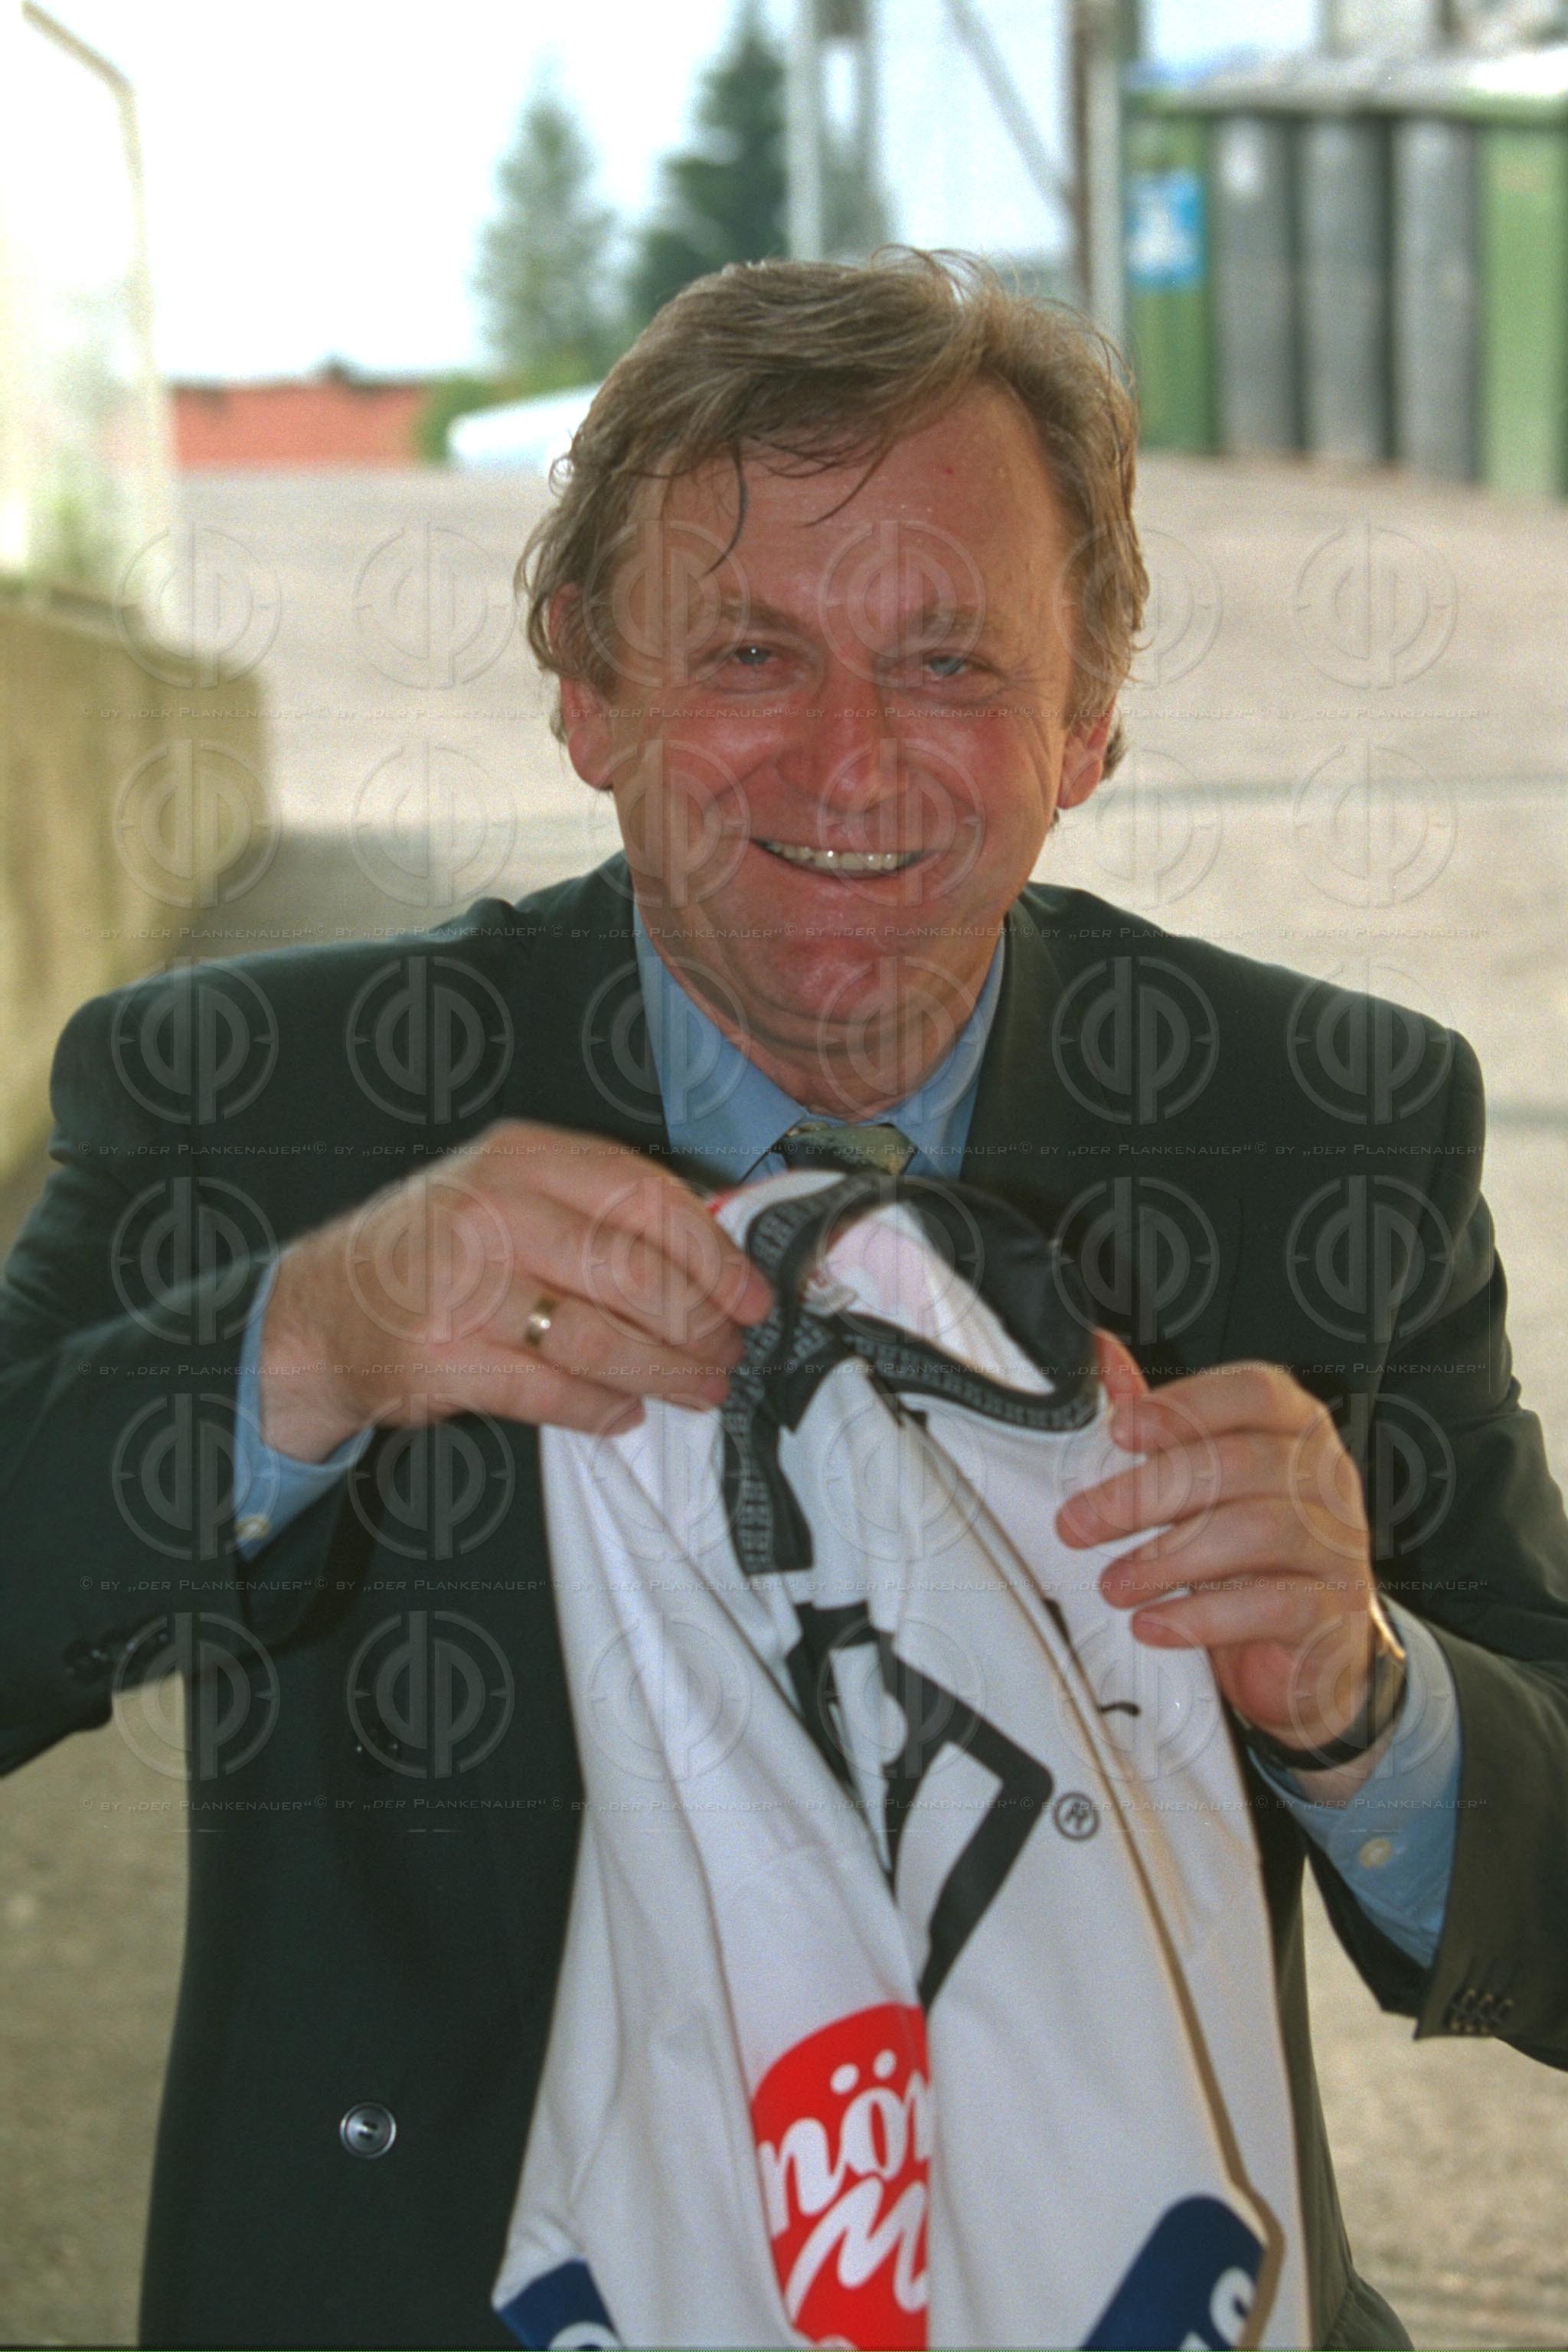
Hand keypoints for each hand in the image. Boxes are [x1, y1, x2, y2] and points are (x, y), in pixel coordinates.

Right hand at [257, 1120, 772, 1460]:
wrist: (325, 1307)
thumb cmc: (440, 1248)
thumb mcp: (511, 1192)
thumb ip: (600, 1210)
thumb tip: (714, 1255)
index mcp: (524, 1157)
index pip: (647, 1198)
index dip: (714, 1255)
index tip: (751, 1294)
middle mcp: (494, 1211)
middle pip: (635, 1273)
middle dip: (700, 1323)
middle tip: (729, 1351)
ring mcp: (466, 1287)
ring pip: (602, 1338)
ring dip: (666, 1372)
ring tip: (699, 1388)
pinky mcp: (444, 1359)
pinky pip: (552, 1391)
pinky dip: (601, 1408)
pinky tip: (625, 1413)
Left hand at [1056, 1332, 1387, 1796]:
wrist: (1304, 1656)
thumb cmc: (1248, 1556)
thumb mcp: (1202, 1482)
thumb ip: (1161, 1421)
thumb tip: (1100, 1354)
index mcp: (1296, 1430)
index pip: (1255, 1391)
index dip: (1186, 1404)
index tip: (1120, 1430)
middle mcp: (1326, 1479)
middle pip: (1239, 1463)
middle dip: (1145, 1492)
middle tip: (1080, 1523)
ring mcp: (1339, 1547)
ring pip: (1256, 1530)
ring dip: (1167, 1557)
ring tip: (1114, 1583)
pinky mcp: (1336, 1614)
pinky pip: (1271, 1606)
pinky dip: (1200, 1617)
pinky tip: (1153, 1624)